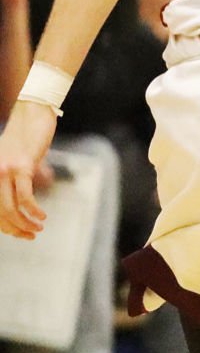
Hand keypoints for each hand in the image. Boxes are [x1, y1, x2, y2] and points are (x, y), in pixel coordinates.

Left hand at [0, 102, 57, 238]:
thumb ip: (11, 182)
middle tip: (30, 236)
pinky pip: (25, 197)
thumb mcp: (14, 163)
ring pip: (11, 209)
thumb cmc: (25, 140)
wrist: (33, 115)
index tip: (21, 234)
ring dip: (25, 224)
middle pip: (0, 213)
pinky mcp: (21, 167)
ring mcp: (4, 171)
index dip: (5, 227)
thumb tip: (19, 205)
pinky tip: (42, 216)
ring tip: (38, 229)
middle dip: (15, 230)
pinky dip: (33, 211)